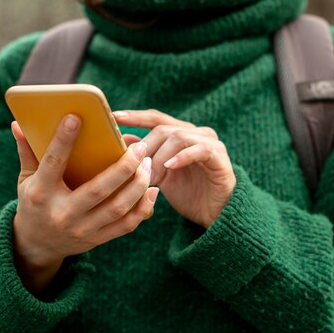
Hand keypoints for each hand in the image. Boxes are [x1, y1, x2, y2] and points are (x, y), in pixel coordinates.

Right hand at [10, 115, 158, 295]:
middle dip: (124, 166)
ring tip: (148, 162)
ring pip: (118, 208)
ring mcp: (82, 229)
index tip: (77, 117)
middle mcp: (62, 214)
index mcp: (41, 193)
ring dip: (138, 185)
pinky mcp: (97, 239)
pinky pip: (126, 225)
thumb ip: (27, 152)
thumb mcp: (25, 179)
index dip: (63, 140)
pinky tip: (152, 189)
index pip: (53, 163)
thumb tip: (18, 123)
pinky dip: (143, 208)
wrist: (36, 245)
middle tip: (139, 145)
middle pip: (99, 189)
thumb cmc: (33, 202)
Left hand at [114, 109, 235, 228]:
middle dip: (146, 147)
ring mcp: (209, 142)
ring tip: (152, 177)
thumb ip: (143, 158)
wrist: (213, 215)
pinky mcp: (219, 156)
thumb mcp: (158, 175)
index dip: (135, 117)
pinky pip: (200, 149)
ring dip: (160, 156)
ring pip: (178, 136)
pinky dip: (182, 157)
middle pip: (163, 128)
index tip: (114, 118)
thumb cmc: (186, 194)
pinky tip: (170, 167)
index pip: (155, 118)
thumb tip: (121, 141)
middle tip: (135, 170)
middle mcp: (195, 133)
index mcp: (180, 133)